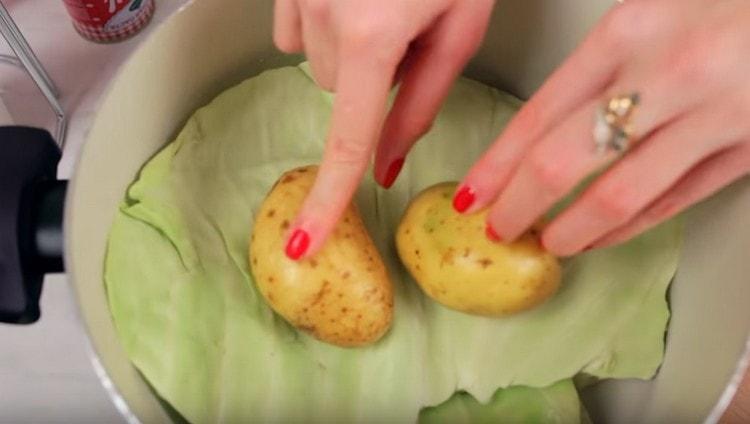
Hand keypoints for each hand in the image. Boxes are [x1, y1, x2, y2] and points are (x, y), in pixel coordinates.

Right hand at [274, 0, 494, 258]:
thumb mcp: (459, 29)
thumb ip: (421, 104)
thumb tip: (385, 166)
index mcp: (372, 34)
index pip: (347, 140)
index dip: (328, 200)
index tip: (304, 241)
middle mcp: (323, 12)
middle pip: (337, 95)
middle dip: (371, 82)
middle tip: (408, 36)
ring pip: (315, 63)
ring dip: (349, 52)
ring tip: (385, 5)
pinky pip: (293, 30)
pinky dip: (319, 27)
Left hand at [455, 0, 749, 255]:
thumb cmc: (720, 1)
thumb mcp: (650, 8)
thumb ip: (602, 60)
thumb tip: (544, 126)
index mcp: (628, 32)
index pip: (538, 114)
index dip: (497, 164)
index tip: (471, 195)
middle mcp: (665, 76)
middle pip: (564, 161)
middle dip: (520, 204)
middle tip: (500, 227)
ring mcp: (712, 117)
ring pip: (619, 196)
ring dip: (572, 229)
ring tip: (549, 241)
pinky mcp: (749, 148)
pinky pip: (674, 203)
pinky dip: (627, 229)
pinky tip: (602, 237)